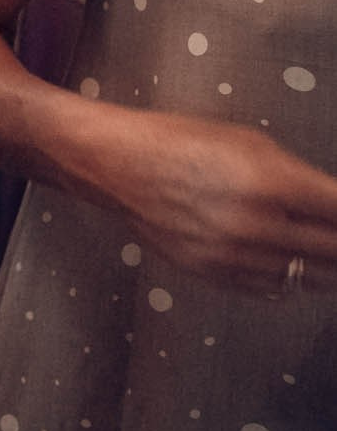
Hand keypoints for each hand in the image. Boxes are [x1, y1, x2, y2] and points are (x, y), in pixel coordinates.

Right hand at [80, 108, 336, 298]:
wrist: (116, 163)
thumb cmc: (179, 142)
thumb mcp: (252, 144)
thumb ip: (302, 179)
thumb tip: (333, 209)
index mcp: (272, 182)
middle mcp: (256, 224)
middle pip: (336, 253)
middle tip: (335, 235)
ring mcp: (234, 254)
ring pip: (309, 277)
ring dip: (325, 267)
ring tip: (325, 253)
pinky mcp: (214, 273)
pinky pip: (272, 288)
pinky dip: (289, 278)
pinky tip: (291, 262)